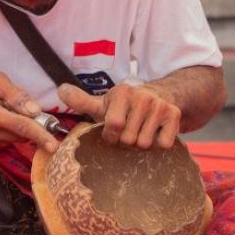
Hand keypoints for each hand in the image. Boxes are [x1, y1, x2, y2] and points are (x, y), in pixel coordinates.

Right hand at [0, 72, 58, 150]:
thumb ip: (15, 94)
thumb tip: (34, 110)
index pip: (21, 128)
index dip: (40, 136)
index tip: (54, 145)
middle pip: (22, 135)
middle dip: (35, 127)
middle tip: (35, 113)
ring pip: (17, 137)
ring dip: (24, 127)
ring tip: (13, 109)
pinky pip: (9, 138)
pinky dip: (14, 129)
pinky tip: (6, 116)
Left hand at [58, 82, 180, 150]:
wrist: (158, 96)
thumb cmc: (124, 106)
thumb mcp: (103, 103)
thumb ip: (82, 101)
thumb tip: (60, 90)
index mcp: (122, 92)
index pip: (114, 126)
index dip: (111, 136)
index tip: (113, 131)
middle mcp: (142, 96)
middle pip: (129, 138)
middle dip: (127, 141)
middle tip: (130, 130)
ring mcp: (159, 105)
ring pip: (145, 143)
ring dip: (141, 143)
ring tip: (141, 130)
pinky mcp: (174, 115)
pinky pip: (162, 144)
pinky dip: (158, 144)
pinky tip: (155, 132)